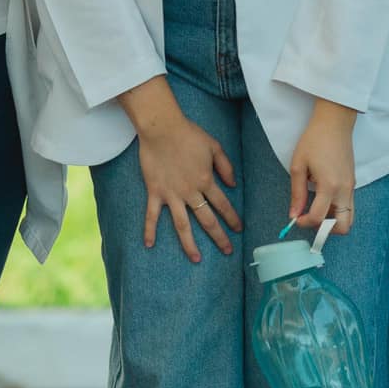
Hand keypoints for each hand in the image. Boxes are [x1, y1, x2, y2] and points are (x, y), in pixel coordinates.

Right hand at [120, 77, 241, 261]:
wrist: (162, 128)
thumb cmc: (189, 134)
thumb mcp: (214, 146)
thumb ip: (225, 166)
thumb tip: (233, 185)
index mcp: (206, 180)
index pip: (223, 205)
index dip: (233, 218)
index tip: (239, 230)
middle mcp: (191, 192)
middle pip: (207, 220)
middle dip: (219, 237)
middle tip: (227, 251)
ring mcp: (172, 194)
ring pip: (182, 225)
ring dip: (190, 244)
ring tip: (196, 259)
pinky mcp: (155, 192)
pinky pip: (151, 215)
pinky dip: (149, 230)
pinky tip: (149, 244)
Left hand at [289, 99, 358, 235]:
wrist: (335, 123)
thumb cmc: (315, 140)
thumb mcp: (298, 165)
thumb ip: (297, 193)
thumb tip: (293, 214)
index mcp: (329, 185)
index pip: (319, 218)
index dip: (305, 223)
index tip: (296, 218)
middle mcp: (344, 190)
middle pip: (343, 226)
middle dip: (326, 230)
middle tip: (311, 221)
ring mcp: (351, 187)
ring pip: (349, 218)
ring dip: (332, 222)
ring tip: (316, 210)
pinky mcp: (353, 183)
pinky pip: (349, 206)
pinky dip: (337, 211)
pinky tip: (323, 200)